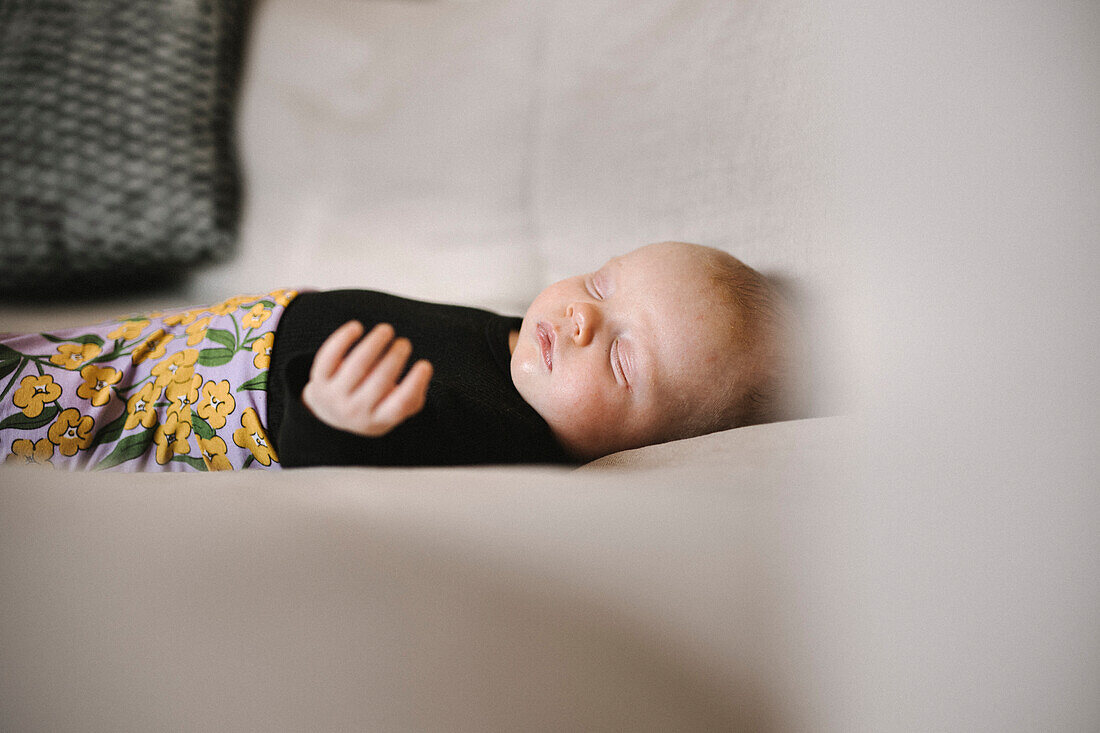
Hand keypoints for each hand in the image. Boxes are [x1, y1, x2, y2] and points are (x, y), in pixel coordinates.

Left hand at [301, 321, 432, 436]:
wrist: (329, 413)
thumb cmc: (371, 405)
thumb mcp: (390, 412)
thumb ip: (412, 400)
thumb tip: (422, 376)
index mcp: (378, 420)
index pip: (399, 406)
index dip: (415, 384)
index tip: (425, 364)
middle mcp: (355, 411)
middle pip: (379, 381)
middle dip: (395, 357)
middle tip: (404, 343)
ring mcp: (335, 396)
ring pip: (357, 366)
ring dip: (374, 344)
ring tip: (387, 330)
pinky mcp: (319, 379)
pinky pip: (329, 356)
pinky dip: (343, 339)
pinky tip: (357, 327)